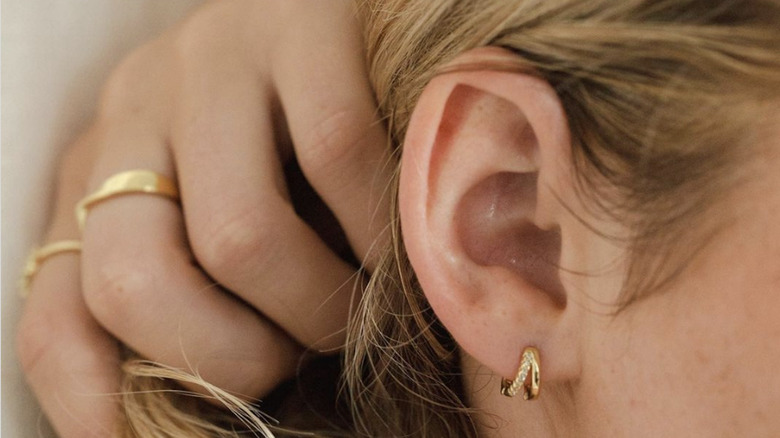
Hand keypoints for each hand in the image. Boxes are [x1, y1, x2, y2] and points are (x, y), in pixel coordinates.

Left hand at [16, 0, 390, 435]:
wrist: (345, 18)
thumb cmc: (292, 155)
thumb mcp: (222, 229)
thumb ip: (200, 304)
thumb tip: (201, 418)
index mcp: (99, 179)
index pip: (55, 315)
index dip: (91, 405)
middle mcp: (134, 113)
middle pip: (137, 284)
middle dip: (233, 361)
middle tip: (297, 364)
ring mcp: (212, 62)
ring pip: (239, 235)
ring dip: (314, 308)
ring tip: (351, 310)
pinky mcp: (300, 25)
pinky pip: (337, 155)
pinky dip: (376, 229)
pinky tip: (394, 244)